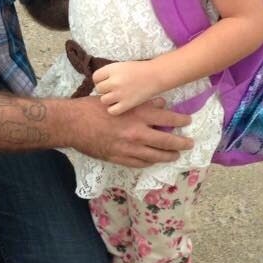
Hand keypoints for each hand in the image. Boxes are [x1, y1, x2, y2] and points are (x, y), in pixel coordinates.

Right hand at [69, 96, 191, 167]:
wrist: (73, 124)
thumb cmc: (93, 107)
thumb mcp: (118, 99)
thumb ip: (141, 103)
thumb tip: (160, 104)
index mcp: (137, 114)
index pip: (167, 118)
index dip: (180, 121)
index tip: (188, 121)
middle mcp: (137, 132)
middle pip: (166, 141)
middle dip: (180, 143)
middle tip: (189, 144)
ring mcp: (129, 148)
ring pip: (155, 156)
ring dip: (168, 156)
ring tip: (175, 155)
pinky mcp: (119, 158)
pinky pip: (140, 163)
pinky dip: (149, 162)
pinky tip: (153, 160)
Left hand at [93, 60, 162, 114]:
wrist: (156, 75)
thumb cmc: (139, 70)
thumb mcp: (121, 66)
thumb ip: (109, 73)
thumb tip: (98, 83)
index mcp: (112, 69)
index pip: (95, 77)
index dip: (100, 80)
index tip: (107, 81)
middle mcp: (114, 81)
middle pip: (99, 89)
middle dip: (105, 89)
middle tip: (113, 90)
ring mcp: (120, 93)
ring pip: (104, 100)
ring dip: (109, 99)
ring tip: (117, 97)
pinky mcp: (126, 104)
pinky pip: (112, 110)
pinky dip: (114, 109)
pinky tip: (120, 105)